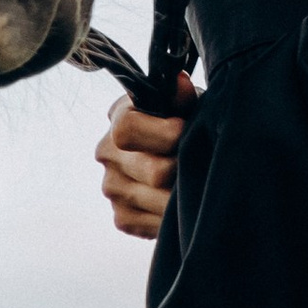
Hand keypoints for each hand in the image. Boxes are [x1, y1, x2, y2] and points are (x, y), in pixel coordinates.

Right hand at [96, 79, 187, 239]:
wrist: (180, 158)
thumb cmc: (185, 123)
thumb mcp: (188, 104)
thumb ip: (183, 97)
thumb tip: (181, 84)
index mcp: (120, 117)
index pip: (127, 129)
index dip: (162, 133)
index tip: (184, 130)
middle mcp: (107, 152)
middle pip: (152, 171)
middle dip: (184, 168)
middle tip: (199, 161)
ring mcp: (112, 187)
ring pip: (157, 200)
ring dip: (183, 195)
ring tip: (196, 182)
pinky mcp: (121, 217)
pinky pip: (152, 223)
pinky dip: (173, 216)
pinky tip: (181, 202)